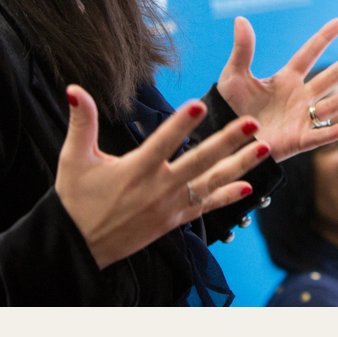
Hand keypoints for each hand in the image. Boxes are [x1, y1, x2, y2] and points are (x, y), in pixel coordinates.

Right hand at [55, 85, 270, 269]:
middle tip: (251, 122)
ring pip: (212, 183)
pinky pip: (207, 206)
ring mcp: (171, 206)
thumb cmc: (76, 200)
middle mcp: (158, 188)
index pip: (163, 142)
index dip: (181, 124)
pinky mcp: (175, 220)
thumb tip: (74, 89)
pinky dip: (228, 197)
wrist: (79, 247)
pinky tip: (249, 186)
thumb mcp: (74, 159)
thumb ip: (82, 122)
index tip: (201, 104)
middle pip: (200, 161)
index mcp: (135, 170)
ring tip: (264, 148)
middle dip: (228, 141)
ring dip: (240, 165)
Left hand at [216, 16, 337, 161]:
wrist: (223, 138)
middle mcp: (298, 97)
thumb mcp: (233, 76)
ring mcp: (300, 119)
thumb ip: (243, 50)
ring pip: (331, 105)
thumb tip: (241, 19)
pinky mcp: (296, 142)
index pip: (308, 54)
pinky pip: (318, 137)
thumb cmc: (227, 108)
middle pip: (329, 77)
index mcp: (285, 79)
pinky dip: (333, 132)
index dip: (323, 38)